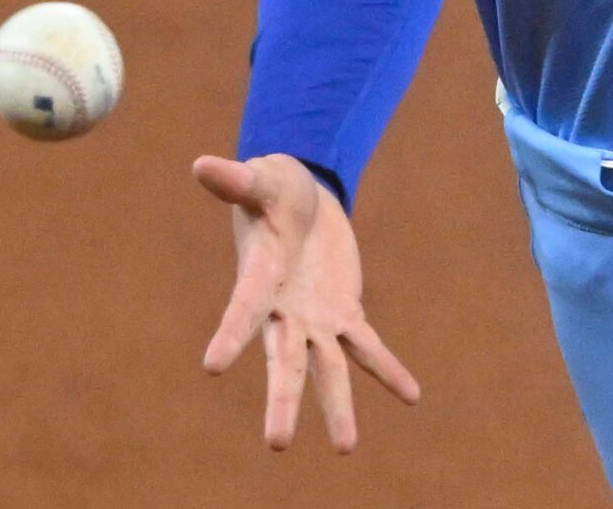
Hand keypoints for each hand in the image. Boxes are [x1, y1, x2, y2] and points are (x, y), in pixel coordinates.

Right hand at [193, 152, 421, 451]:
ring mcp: (314, 317)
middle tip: (277, 444)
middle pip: (284, 360)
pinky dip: (389, 369)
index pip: (243, 308)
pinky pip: (368, 346)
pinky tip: (412, 396)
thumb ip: (236, 180)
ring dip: (337, 406)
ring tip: (346, 447)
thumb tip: (201, 164)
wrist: (301, 197)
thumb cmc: (272, 188)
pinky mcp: (344, 312)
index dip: (230, 334)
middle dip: (283, 400)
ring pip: (327, 369)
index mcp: (258, 277)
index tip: (211, 366)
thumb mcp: (260, 179)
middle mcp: (283, 310)